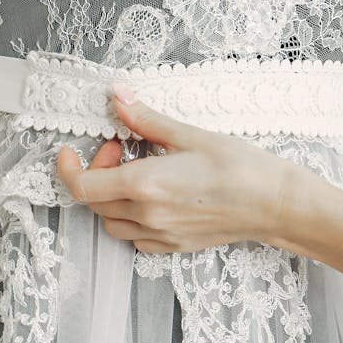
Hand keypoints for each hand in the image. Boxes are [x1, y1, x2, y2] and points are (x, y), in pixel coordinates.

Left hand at [55, 84, 304, 252]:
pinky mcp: (174, 246)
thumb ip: (147, 119)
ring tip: (137, 172)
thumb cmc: (240, 167)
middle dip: (97, 171)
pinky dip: (131, 217)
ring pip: (111, 222)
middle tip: (122, 147)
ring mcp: (159, 235)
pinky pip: (135, 237)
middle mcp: (146, 215)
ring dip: (111, 197)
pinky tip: (153, 197)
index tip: (70, 149)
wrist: (275, 204)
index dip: (67, 167)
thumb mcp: (191, 134)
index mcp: (144, 185)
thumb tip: (118, 96)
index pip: (81, 185)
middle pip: (94, 201)